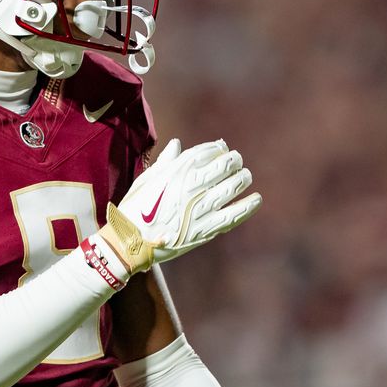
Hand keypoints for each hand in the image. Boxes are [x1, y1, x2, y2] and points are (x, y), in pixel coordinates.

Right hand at [98, 138, 260, 272]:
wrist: (129, 242)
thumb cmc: (135, 209)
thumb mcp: (146, 180)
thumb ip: (165, 161)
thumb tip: (177, 144)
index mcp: (176, 172)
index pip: (204, 152)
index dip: (216, 148)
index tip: (221, 148)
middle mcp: (190, 187)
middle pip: (222, 167)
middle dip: (233, 161)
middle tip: (237, 161)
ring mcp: (199, 209)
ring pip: (230, 188)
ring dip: (242, 179)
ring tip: (246, 176)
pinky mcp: (204, 230)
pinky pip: (232, 216)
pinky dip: (247, 207)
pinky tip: (256, 199)